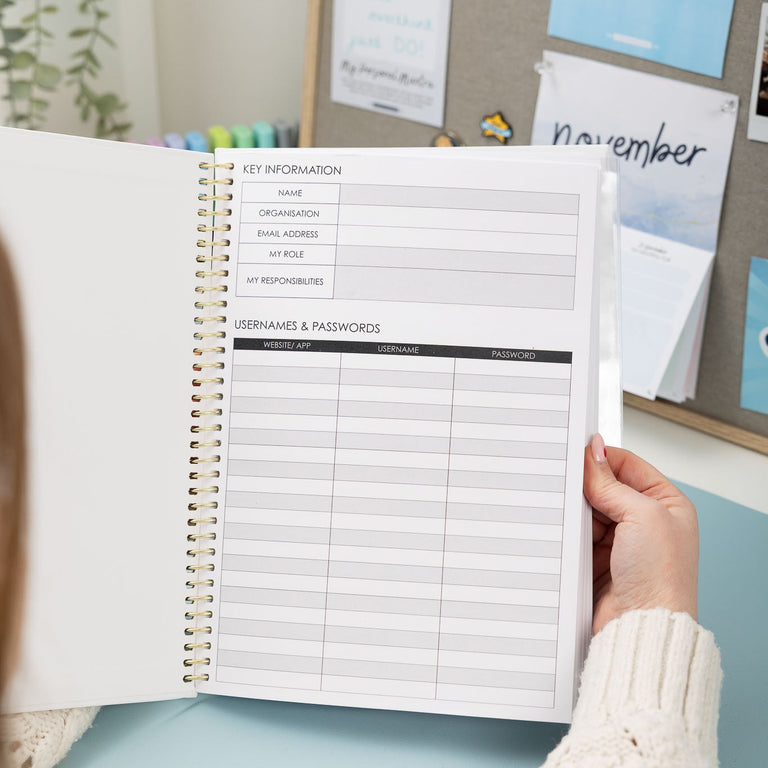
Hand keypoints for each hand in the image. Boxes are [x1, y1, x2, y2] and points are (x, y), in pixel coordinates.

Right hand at [584, 434, 698, 634]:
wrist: (642, 627)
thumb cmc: (662, 579)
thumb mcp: (642, 515)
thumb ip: (611, 483)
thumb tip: (593, 454)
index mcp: (666, 504)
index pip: (627, 465)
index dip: (602, 458)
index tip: (578, 454)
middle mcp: (644, 521)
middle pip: (604, 487)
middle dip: (586, 486)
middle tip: (567, 482)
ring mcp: (620, 541)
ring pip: (587, 510)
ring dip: (575, 510)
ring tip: (567, 511)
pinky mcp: (597, 559)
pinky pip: (576, 533)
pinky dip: (567, 530)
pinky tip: (563, 529)